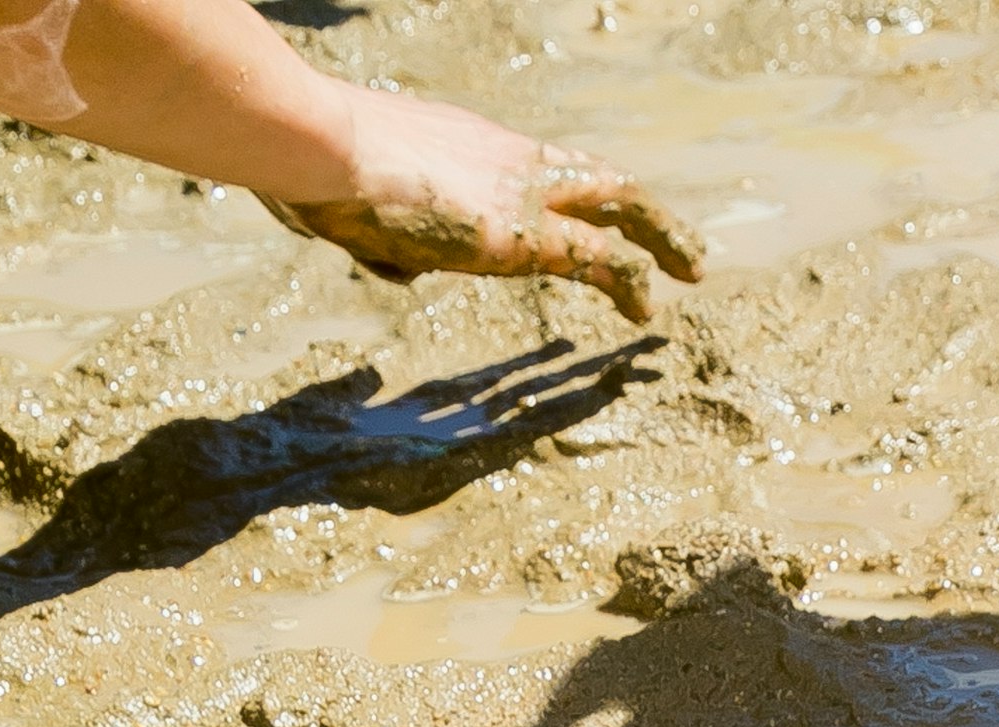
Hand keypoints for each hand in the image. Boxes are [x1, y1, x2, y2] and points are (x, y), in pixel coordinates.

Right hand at [264, 91, 702, 322]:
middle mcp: (504, 158)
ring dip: (661, 236)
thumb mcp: (343, 199)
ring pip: (619, 203)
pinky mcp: (523, 234)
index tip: (586, 217)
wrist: (314, 144)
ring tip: (692, 268)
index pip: (530, 167)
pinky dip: (632, 282)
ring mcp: (520, 191)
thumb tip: (400, 267)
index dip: (565, 193)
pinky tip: (649, 310)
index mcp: (463, 144)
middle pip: (592, 175)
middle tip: (677, 242)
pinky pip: (600, 260)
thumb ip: (382, 236)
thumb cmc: (306, 165)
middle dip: (640, 208)